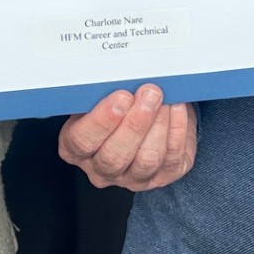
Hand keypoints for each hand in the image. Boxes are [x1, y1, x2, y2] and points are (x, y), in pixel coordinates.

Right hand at [58, 85, 195, 190]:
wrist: (140, 114)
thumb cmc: (115, 103)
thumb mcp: (98, 96)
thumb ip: (102, 91)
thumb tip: (122, 75)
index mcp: (76, 148)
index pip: (83, 141)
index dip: (102, 120)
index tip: (122, 96)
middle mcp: (101, 169)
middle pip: (115, 156)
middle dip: (135, 123)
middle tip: (149, 94)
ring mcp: (132, 178)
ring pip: (146, 160)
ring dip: (159, 126)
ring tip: (165, 99)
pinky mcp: (162, 177)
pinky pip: (172, 159)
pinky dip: (178, 131)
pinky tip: (177, 109)